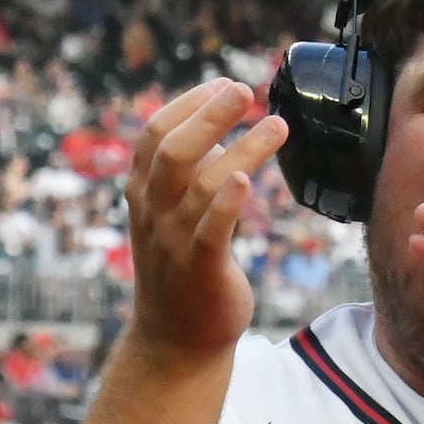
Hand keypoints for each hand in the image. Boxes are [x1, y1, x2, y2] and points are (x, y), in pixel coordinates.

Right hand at [122, 80, 284, 362]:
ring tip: (279, 125)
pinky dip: (227, 203)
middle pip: (172, 150)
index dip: (188, 105)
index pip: (154, 135)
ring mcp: (173, 240)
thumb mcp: (177, 215)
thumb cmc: (184, 269)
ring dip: (242, 150)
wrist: (176, 340)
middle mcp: (153, 212)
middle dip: (208, 115)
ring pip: (200, 184)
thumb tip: (224, 135)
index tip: (223, 84)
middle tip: (244, 89)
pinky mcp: (199, 268)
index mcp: (144, 193)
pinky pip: (211, 231)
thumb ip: (194, 176)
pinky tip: (249, 181)